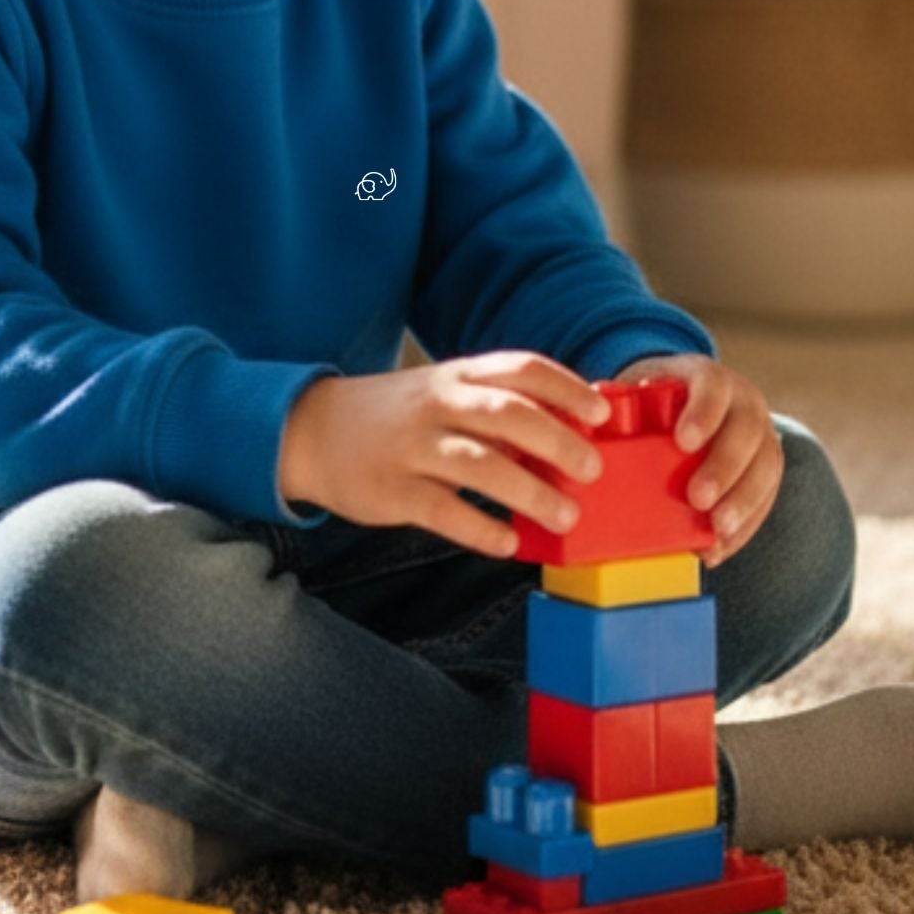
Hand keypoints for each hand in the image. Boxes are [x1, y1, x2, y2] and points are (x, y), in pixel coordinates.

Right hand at [278, 351, 614, 557]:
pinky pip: (443, 511)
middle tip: (592, 470)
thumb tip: (570, 434)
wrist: (312, 430)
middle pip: (508, 415)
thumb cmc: (397, 416)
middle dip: (558, 441)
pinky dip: (480, 528)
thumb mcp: (443, 394)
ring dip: (530, 492)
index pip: (520, 370)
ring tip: (566, 517)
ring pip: (480, 464)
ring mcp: (412, 447)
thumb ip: (496, 408)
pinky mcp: (391, 491)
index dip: (566, 389)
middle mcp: (436, 405)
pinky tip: (508, 543)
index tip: (601, 414)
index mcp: (456, 376)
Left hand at [612, 352, 782, 568]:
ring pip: (766, 467)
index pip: (714, 385)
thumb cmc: (653, 401)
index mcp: (707, 376)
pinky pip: (766, 497)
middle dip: (724, 468)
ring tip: (716, 531)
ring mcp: (761, 435)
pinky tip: (719, 547)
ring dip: (743, 503)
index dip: (703, 412)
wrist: (685, 402)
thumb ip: (616, 404)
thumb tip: (578, 427)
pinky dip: (745, 526)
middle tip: (697, 499)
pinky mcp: (765, 468)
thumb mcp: (637, 390)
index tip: (683, 441)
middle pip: (747, 431)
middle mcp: (743, 401)